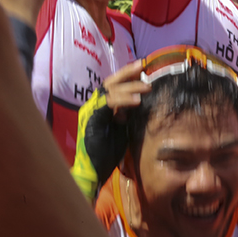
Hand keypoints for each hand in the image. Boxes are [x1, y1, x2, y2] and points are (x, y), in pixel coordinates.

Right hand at [72, 60, 149, 199]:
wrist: (94, 170)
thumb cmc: (108, 151)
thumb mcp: (122, 128)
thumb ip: (127, 114)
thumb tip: (141, 101)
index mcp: (101, 107)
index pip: (113, 85)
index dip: (126, 76)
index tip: (142, 69)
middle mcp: (94, 106)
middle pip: (110, 82)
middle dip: (127, 73)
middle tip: (142, 67)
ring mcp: (91, 111)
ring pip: (109, 90)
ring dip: (129, 87)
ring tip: (146, 87)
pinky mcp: (92, 120)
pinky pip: (107, 104)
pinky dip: (122, 100)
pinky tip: (136, 101)